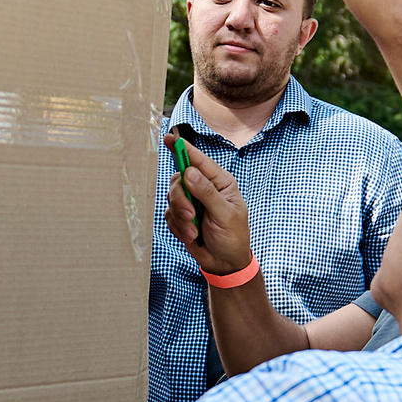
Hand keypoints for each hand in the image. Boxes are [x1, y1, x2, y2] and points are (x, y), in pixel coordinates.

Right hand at [164, 134, 256, 278]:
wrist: (225, 262)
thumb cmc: (233, 236)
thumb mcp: (225, 215)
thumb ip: (206, 193)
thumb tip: (190, 172)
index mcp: (220, 181)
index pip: (199, 161)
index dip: (183, 148)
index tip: (170, 139)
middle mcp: (203, 187)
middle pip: (179, 180)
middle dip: (181, 199)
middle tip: (190, 216)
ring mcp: (191, 201)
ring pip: (172, 197)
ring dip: (181, 217)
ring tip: (194, 232)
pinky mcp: (181, 215)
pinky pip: (169, 214)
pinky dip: (178, 227)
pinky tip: (192, 236)